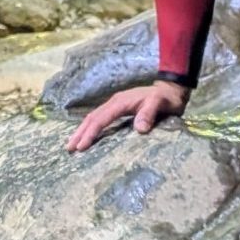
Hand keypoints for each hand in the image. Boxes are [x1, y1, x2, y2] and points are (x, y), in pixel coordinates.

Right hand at [64, 80, 189, 151]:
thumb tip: (139, 129)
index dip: (90, 133)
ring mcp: (114, 105)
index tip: (82, 147)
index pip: (100, 119)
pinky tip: (87, 136)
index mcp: (120, 102)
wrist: (171, 91)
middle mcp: (113, 102)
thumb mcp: (160, 104)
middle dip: (79, 133)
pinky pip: (99, 119)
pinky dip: (90, 128)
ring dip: (82, 131)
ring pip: (93, 118)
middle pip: (91, 118)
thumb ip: (149, 114)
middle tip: (69, 148)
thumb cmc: (166, 100)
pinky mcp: (118, 110)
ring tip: (72, 145)